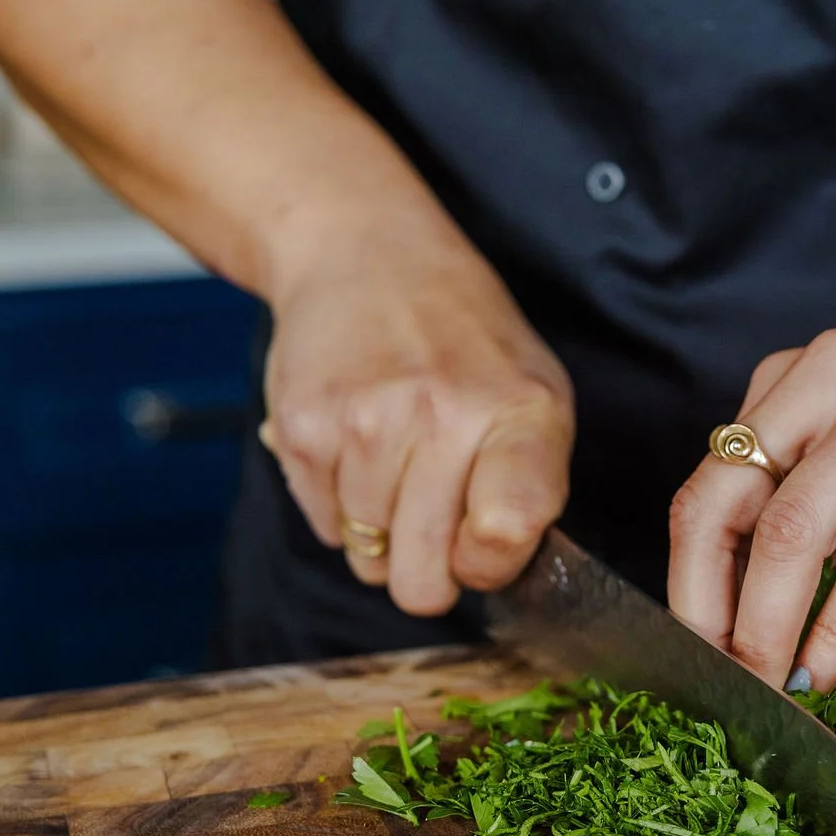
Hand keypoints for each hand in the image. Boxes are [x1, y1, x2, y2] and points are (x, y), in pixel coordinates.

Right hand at [259, 234, 573, 616]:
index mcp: (520, 412)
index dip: (490, 565)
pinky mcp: (303, 429)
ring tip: (395, 461)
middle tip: (433, 519)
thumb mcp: (532, 392)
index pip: (507, 535)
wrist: (366, 255)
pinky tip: (357, 449)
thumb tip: (491, 574)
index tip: (483, 542)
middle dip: (428, 570)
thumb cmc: (463, 339)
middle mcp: (443, 417)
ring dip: (381, 531)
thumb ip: (529, 486)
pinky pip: (325, 528)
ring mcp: (366, 424)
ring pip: (369, 559)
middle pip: (424, 580)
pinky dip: (340, 506)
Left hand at [668, 329, 835, 688]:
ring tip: (771, 685)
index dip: (690, 579)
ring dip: (772, 624)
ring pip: (796, 527)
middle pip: (730, 499)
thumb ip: (821, 532)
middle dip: (715, 606)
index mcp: (805, 377)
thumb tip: (749, 631)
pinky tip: (829, 667)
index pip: (711, 483)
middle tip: (724, 680)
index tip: (695, 654)